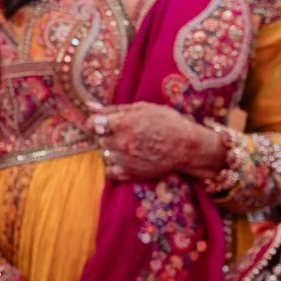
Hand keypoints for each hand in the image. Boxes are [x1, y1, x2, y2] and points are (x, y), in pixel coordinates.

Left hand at [91, 102, 216, 182]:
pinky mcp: (130, 173)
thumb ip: (115, 108)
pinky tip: (126, 160)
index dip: (98, 123)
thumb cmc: (168, 122)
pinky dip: (114, 166)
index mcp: (123, 123)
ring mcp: (124, 159)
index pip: (94, 124)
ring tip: (131, 147)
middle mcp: (121, 142)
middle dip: (110, 136)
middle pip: (101, 139)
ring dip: (113, 151)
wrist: (187, 147)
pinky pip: (109, 171)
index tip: (104, 124)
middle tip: (126, 135)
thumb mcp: (143, 108)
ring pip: (105, 155)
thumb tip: (92, 106)